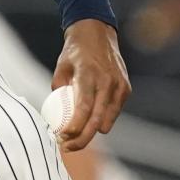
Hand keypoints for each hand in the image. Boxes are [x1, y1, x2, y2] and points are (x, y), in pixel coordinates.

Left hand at [51, 18, 130, 151]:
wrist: (97, 33)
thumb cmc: (75, 52)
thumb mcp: (61, 67)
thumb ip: (58, 89)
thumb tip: (54, 114)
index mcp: (88, 75)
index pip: (83, 108)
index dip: (74, 127)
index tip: (63, 138)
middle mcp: (107, 81)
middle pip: (97, 120)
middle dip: (82, 139)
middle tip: (67, 147)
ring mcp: (119, 86)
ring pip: (107, 121)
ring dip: (92, 131)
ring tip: (75, 135)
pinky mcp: (125, 89)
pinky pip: (113, 112)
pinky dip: (102, 120)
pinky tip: (89, 120)